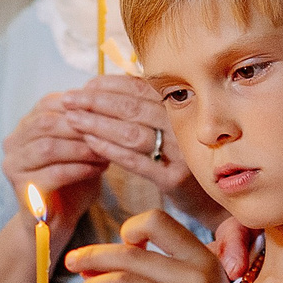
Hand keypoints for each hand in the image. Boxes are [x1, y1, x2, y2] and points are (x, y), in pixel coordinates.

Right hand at [2, 91, 104, 239]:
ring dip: (81, 148)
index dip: (78, 105)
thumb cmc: (72, 181)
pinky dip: (79, 169)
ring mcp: (13, 166)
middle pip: (45, 122)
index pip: (48, 103)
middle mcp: (13, 142)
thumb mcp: (80, 147)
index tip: (106, 111)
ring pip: (47, 147)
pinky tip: (97, 170)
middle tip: (108, 131)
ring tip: (105, 152)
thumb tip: (106, 102)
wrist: (56, 222)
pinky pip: (53, 174)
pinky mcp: (22, 189)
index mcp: (25, 125)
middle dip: (80, 126)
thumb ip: (84, 126)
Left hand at [63, 75, 220, 225]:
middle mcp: (185, 125)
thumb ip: (147, 106)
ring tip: (72, 120)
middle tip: (69, 99)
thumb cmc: (184, 157)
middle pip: (133, 107)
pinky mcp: (175, 179)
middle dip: (96, 101)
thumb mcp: (172, 127)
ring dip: (98, 124)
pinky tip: (90, 144)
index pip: (141, 87)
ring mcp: (182, 153)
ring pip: (132, 132)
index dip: (111, 84)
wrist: (214, 198)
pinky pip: (137, 161)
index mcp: (184, 106)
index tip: (86, 84)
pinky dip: (111, 150)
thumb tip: (106, 85)